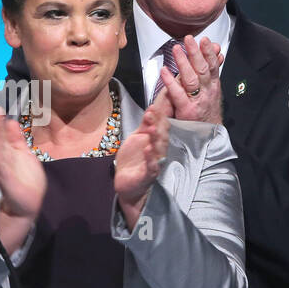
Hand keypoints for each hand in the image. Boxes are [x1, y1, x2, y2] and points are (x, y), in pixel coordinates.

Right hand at [0, 108, 44, 220]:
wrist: (27, 204)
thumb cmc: (26, 179)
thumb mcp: (25, 154)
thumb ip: (17, 139)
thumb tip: (12, 121)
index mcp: (11, 150)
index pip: (4, 131)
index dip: (0, 119)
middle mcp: (5, 158)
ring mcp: (4, 168)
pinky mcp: (6, 180)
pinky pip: (1, 167)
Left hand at [114, 100, 170, 225]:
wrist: (127, 184)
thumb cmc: (133, 161)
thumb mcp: (136, 138)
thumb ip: (145, 125)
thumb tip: (152, 107)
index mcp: (155, 141)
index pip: (161, 125)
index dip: (159, 114)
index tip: (156, 103)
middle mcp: (158, 151)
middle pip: (162, 136)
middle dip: (158, 124)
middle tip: (153, 113)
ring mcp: (154, 164)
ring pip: (158, 150)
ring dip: (156, 139)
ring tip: (152, 129)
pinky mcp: (147, 176)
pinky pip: (151, 166)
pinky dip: (150, 158)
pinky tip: (148, 149)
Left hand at [159, 36, 223, 123]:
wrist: (208, 138)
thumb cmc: (207, 112)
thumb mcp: (212, 90)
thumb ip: (212, 71)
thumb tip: (217, 53)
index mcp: (213, 86)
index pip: (213, 65)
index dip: (208, 52)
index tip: (204, 40)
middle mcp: (207, 92)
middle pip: (203, 69)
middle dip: (196, 53)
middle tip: (189, 40)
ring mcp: (197, 101)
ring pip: (192, 79)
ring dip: (184, 63)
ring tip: (176, 50)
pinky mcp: (186, 111)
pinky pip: (178, 94)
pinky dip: (170, 82)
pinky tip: (164, 71)